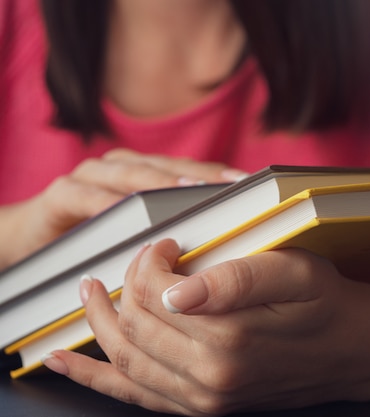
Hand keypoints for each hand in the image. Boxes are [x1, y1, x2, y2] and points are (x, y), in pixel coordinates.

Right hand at [0, 149, 246, 267]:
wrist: (31, 242)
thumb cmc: (96, 240)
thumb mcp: (141, 238)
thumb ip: (173, 233)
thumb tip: (223, 246)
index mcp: (146, 176)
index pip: (190, 173)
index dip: (220, 178)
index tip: (252, 188)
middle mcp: (123, 170)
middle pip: (168, 169)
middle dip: (200, 178)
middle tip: (231, 188)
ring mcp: (92, 178)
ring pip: (133, 177)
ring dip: (161, 184)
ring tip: (191, 193)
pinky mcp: (62, 194)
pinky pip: (87, 196)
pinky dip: (107, 204)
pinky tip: (128, 215)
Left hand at [42, 239, 369, 415]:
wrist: (351, 349)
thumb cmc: (324, 303)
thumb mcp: (293, 273)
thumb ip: (234, 278)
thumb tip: (175, 291)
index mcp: (229, 337)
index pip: (157, 295)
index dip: (150, 261)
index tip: (166, 242)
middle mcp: (210, 377)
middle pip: (136, 327)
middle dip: (123, 287)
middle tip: (130, 260)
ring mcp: (204, 398)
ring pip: (126, 362)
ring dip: (98, 327)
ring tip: (85, 296)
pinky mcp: (204, 406)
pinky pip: (136, 396)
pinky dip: (96, 379)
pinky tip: (67, 364)